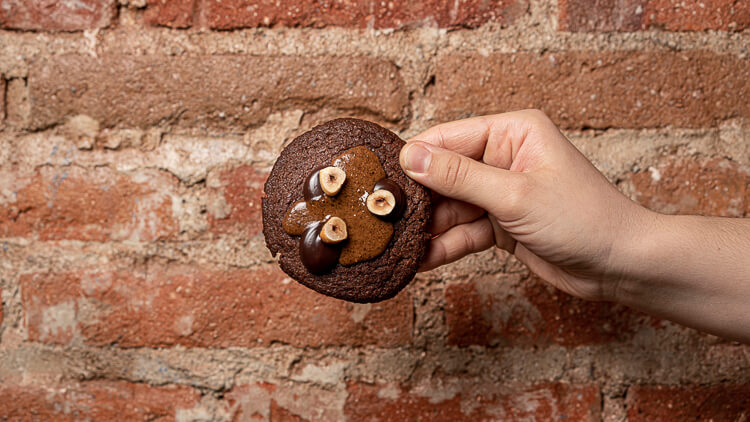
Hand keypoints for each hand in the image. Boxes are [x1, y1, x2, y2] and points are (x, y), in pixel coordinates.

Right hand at [400, 110, 651, 301]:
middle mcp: (504, 158)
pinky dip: (444, 245)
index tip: (381, 181)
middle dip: (418, 199)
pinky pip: (463, 231)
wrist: (621, 266)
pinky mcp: (501, 224)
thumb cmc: (584, 218)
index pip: (449, 138)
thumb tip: (411, 157)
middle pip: (444, 174)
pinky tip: (419, 259)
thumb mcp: (515, 195)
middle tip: (383, 219)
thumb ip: (459, 177)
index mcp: (512, 133)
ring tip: (396, 245)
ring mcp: (501, 193)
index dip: (415, 160)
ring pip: (450, 207)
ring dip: (427, 228)